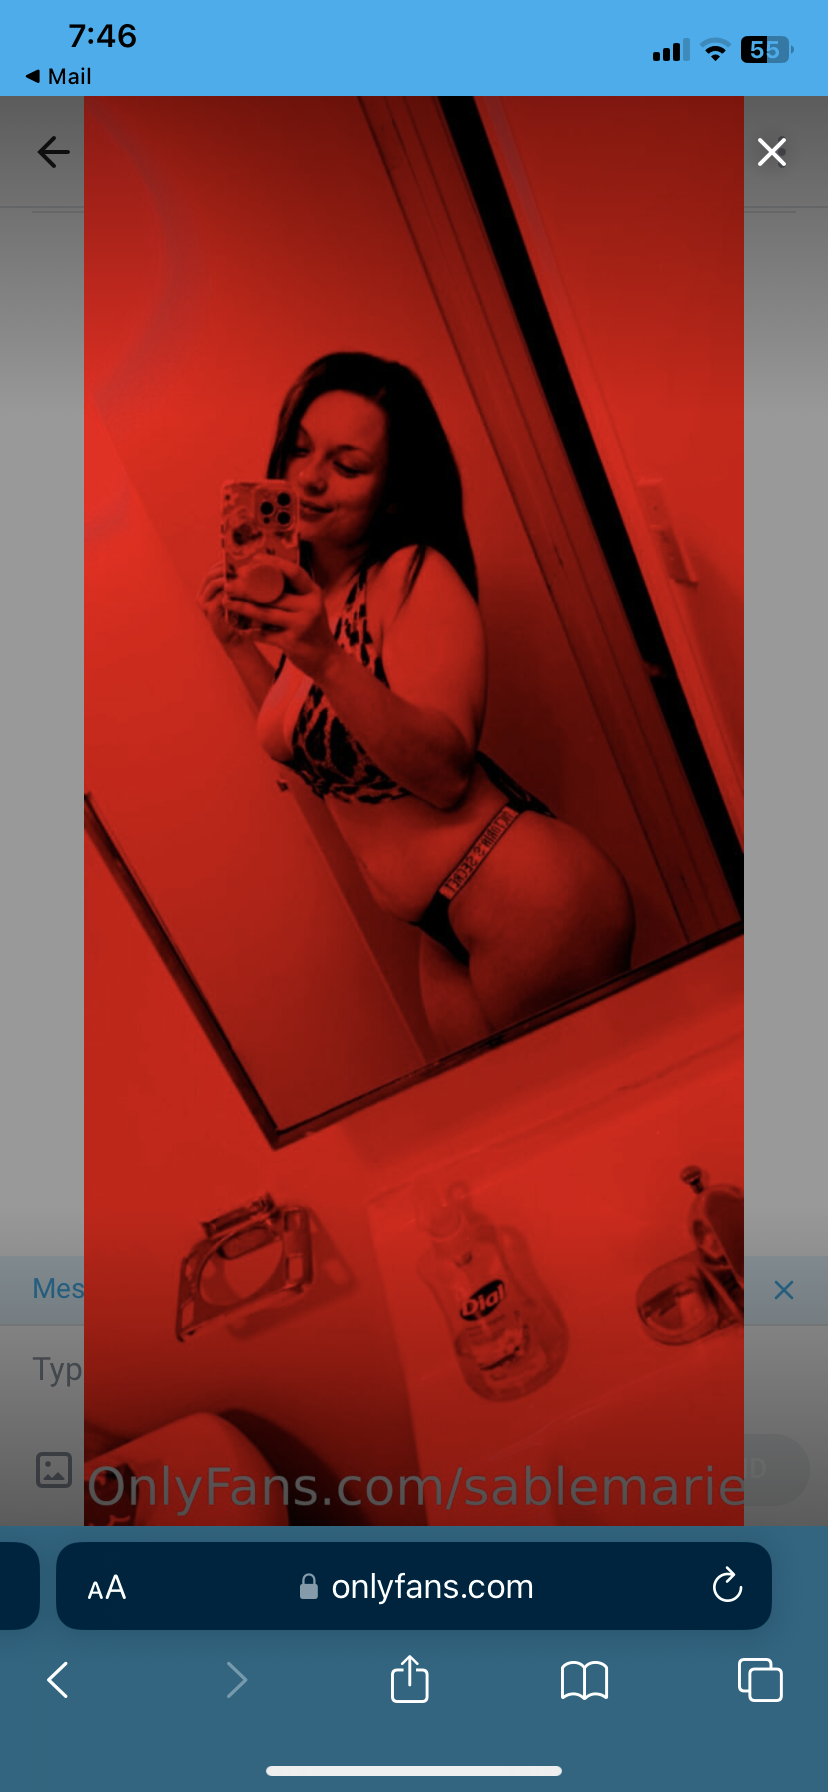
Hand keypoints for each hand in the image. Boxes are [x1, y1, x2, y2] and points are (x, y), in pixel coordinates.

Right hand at [197, 561, 247, 650]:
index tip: (234, 559)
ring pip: (213, 584)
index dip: (221, 564)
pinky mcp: (209, 611)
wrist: (236, 636)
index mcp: (205, 590)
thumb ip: (234, 583)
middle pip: (210, 575)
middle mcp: (201, 596)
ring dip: (227, 578)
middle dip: (223, 568)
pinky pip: (219, 596)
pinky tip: (240, 588)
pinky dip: (230, 591)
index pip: (211, 571)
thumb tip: (244, 564)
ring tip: (239, 574)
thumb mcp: (235, 595)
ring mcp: (203, 604)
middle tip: (237, 565)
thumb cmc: (238, 614)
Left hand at [223, 554, 336, 677]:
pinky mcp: (291, 642)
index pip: (293, 572)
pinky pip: (265, 635)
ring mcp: (301, 625)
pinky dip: (250, 632)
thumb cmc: (313, 628)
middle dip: (246, 589)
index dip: (273, 563)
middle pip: (273, 594)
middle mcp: (309, 607)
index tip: (253, 560)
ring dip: (242, 607)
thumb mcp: (311, 606)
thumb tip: (264, 575)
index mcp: (313, 593)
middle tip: (228, 585)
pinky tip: (238, 628)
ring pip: (265, 613)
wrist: (326, 659)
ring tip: (227, 602)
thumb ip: (294, 593)